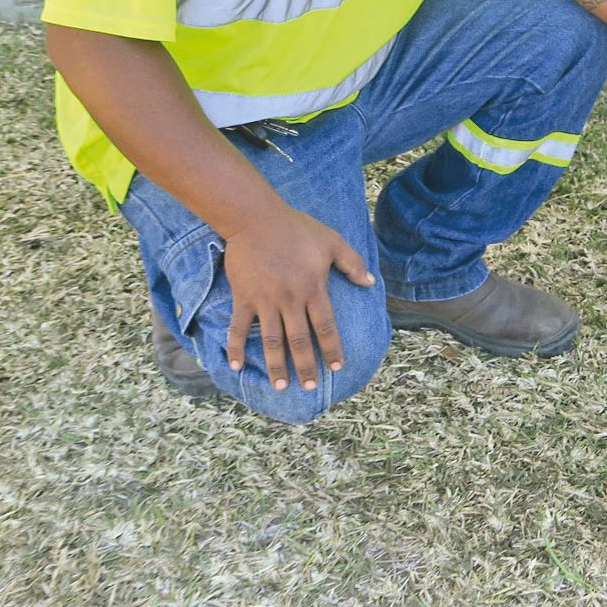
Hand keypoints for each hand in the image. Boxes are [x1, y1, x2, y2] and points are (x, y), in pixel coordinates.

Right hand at [220, 209, 374, 390]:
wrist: (255, 218)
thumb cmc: (296, 228)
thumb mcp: (332, 241)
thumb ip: (352, 263)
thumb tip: (370, 282)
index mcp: (313, 289)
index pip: (326, 327)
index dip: (331, 349)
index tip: (336, 368)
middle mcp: (290, 300)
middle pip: (300, 341)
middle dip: (306, 366)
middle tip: (310, 387)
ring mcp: (265, 301)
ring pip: (272, 341)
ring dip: (277, 366)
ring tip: (281, 387)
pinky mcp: (244, 297)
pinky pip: (239, 327)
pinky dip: (236, 347)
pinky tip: (237, 367)